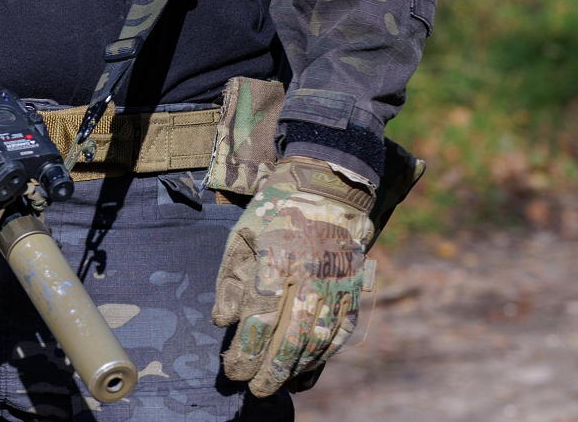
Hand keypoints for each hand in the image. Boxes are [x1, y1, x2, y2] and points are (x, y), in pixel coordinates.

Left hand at [212, 156, 377, 395]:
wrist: (328, 187)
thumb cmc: (275, 212)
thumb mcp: (241, 236)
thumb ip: (230, 280)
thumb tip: (223, 321)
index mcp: (276, 259)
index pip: (258, 317)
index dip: (245, 350)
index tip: (231, 369)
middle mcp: (310, 276)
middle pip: (291, 336)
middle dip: (270, 369)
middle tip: (252, 389)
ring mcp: (338, 285)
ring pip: (319, 340)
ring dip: (297, 368)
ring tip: (276, 385)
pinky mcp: (355, 290)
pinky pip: (341, 332)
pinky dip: (323, 356)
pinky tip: (306, 370)